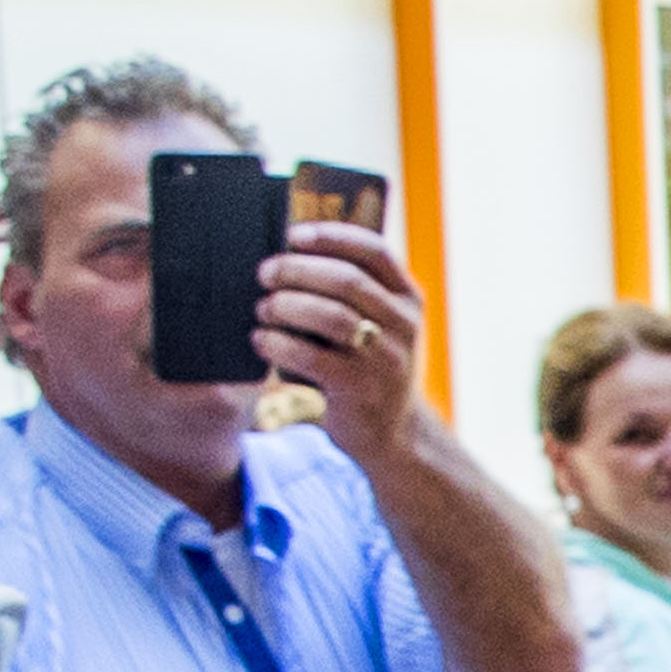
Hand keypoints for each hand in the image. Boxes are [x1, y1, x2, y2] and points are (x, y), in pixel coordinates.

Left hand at [253, 220, 429, 464]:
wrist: (394, 437)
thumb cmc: (371, 370)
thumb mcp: (379, 327)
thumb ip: (353, 294)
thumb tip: (292, 255)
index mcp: (409, 299)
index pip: (374, 251)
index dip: (331, 236)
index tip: (293, 235)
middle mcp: (404, 324)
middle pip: (347, 279)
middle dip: (298, 270)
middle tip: (264, 273)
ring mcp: (386, 358)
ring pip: (331, 315)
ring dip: (287, 305)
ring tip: (263, 308)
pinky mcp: (360, 390)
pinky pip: (313, 357)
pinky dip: (280, 344)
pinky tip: (262, 341)